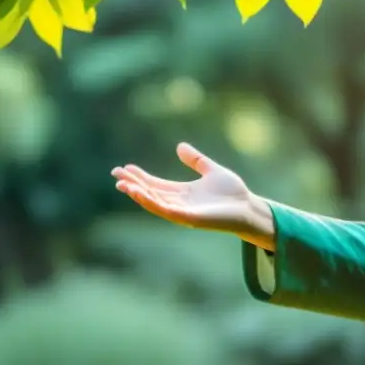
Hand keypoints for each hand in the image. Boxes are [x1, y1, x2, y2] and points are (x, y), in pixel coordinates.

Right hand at [111, 143, 254, 236]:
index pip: (156, 183)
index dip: (140, 176)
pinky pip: (166, 211)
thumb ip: (196, 160)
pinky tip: (141, 194)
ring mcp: (183, 211)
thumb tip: (179, 146)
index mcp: (183, 192)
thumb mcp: (211, 170)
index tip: (124, 168)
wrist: (248, 207)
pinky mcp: (189, 218)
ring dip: (138, 194)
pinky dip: (152, 203)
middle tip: (116, 174)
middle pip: (151, 192)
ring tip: (123, 185)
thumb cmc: (233, 193)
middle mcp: (180, 203)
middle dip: (133, 184)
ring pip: (155, 202)